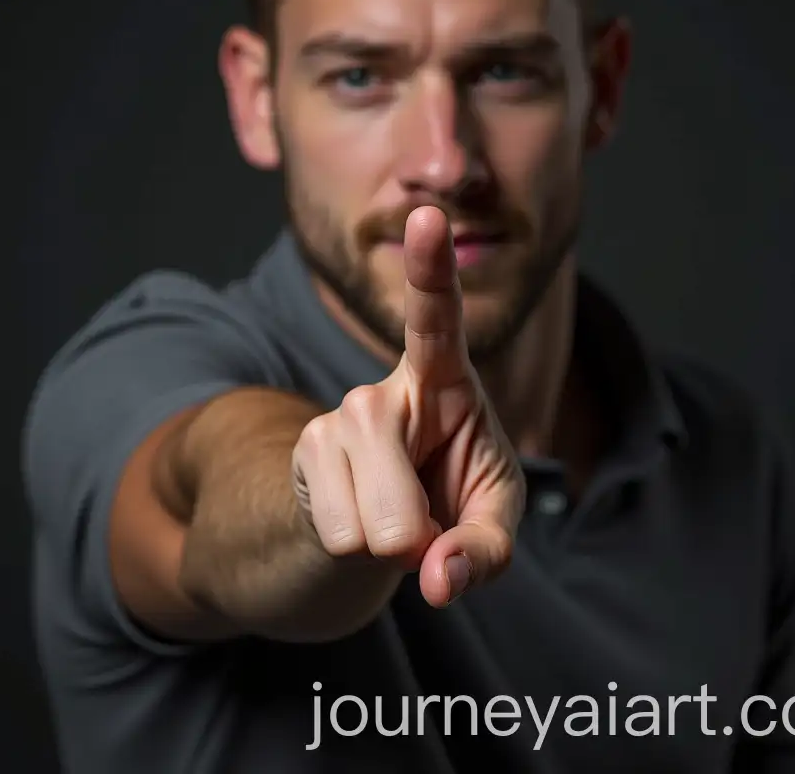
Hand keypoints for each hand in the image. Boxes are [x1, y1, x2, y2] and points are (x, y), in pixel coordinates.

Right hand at [291, 205, 525, 605]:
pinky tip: (358, 527)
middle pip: (395, 482)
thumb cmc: (451, 498)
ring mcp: (335, 420)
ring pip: (367, 521)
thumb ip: (483, 549)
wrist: (378, 524)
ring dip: (389, 547)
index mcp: (442, 377)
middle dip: (415, 533)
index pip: (436, 316)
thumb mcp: (490, 519)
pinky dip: (359, 557)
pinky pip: (336, 534)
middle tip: (426, 525)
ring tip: (392, 520)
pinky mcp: (303, 455)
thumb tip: (439, 580)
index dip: (429, 268)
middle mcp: (382, 390)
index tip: (426, 215)